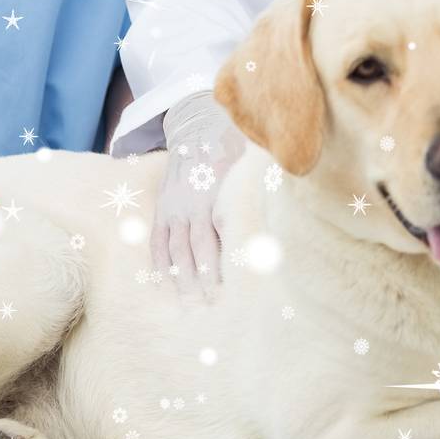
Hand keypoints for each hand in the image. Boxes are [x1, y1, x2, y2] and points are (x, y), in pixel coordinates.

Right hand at [152, 91, 245, 298]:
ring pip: (175, 250)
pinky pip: (157, 240)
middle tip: (208, 312)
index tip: (229, 295)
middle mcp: (193, 204)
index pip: (217, 240)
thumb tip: (282, 219)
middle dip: (201, 284)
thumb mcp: (248, 168)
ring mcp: (174, 207)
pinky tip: (165, 284)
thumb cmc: (231, 151)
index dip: (222, 269)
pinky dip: (159, 263)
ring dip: (181, 280)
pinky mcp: (162, 207)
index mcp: (217, 197)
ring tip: (188, 307)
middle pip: (195, 252)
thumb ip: (260, 193)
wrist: (197, 126)